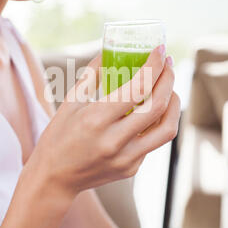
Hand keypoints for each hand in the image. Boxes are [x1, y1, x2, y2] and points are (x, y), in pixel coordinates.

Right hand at [28, 46, 180, 197]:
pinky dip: (157, 121)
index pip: (137, 88)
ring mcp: (126, 158)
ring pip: (167, 128)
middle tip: (167, 64)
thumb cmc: (58, 136)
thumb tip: (109, 51)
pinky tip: (150, 111)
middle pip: (158, 105)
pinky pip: (153, 141)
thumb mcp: (70, 102)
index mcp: (95, 120)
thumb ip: (92, 75)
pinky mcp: (132, 168)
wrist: (54, 177)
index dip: (154, 66)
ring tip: (168, 87)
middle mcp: (115, 141)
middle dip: (168, 78)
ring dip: (173, 103)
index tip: (160, 50)